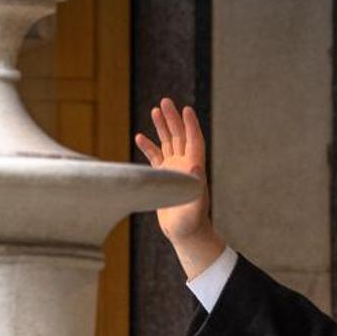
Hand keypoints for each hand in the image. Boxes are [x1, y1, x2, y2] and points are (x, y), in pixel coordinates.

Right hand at [134, 98, 224, 278]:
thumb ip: (196, 186)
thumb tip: (196, 165)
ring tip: (155, 110)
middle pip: (179, 136)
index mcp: (194, 168)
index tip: (185, 109)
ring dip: (162, 127)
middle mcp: (185, 165)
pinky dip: (148, 147)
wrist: (185, 234)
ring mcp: (174, 170)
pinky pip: (155, 157)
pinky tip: (140, 136)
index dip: (190, 125)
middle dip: (172, 119)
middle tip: (165, 101)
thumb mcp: (195, 205)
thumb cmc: (191, 222)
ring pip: (167, 143)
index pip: (194, 141)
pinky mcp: (163, 177)